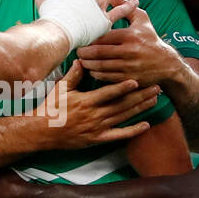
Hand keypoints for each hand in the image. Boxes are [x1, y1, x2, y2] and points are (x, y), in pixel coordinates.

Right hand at [37, 61, 158, 149]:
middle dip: (140, 95)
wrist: (43, 131)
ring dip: (140, 108)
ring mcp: (97, 128)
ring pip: (123, 117)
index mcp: (86, 101)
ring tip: (154, 100)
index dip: (123, 87)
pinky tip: (145, 125)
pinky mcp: (98, 139)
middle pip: (122, 104)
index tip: (137, 80)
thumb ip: (73, 74)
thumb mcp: (60, 88)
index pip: (108, 93)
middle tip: (155, 87)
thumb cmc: (51, 108)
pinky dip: (133, 131)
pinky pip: (119, 135)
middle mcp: (94, 115)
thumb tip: (82, 59)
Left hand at [77, 6, 181, 85]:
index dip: (89, 38)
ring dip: (88, 64)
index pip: (103, 37)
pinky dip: (97, 74)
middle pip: (99, 52)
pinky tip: (91, 69)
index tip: (82, 37)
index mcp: (130, 36)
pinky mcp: (129, 79)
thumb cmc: (151, 39)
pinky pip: (107, 77)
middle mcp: (130, 52)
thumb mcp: (142, 19)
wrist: (167, 64)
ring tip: (81, 60)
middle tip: (77, 50)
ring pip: (101, 66)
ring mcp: (129, 67)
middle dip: (84, 52)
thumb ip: (126, 7)